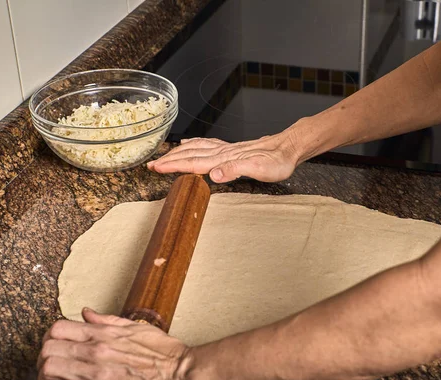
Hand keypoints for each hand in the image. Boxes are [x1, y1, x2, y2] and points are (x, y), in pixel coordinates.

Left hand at [37, 308, 190, 379]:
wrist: (183, 376)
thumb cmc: (165, 354)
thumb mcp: (138, 328)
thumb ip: (108, 321)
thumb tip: (86, 313)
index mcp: (105, 335)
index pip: (57, 328)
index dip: (50, 339)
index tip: (55, 347)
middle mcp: (97, 353)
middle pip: (48, 350)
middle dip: (45, 361)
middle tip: (52, 370)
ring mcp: (98, 376)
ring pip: (50, 372)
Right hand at [147, 131, 300, 182]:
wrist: (289, 148)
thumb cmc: (277, 162)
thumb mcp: (260, 170)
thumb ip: (236, 170)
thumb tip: (213, 174)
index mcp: (226, 159)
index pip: (194, 163)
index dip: (174, 165)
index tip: (157, 168)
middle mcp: (223, 152)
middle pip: (190, 155)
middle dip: (169, 159)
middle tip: (151, 164)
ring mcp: (227, 150)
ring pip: (196, 149)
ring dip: (178, 153)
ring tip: (163, 156)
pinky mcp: (232, 149)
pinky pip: (207, 145)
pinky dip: (193, 144)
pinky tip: (188, 144)